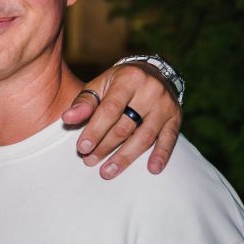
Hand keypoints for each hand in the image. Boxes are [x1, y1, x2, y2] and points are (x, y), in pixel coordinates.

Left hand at [61, 62, 181, 178]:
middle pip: (125, 125)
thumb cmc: (119, 83)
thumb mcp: (100, 85)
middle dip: (105, 146)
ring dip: (125, 157)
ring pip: (145, 136)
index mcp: (128, 79)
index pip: (110, 109)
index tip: (82, 147)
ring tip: (108, 171)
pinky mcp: (176, 117)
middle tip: (89, 161)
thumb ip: (84, 102)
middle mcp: (150, 90)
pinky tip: (153, 169)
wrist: (153, 72)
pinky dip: (161, 154)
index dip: (95, 130)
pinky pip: (169, 138)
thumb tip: (67, 119)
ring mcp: (165, 105)